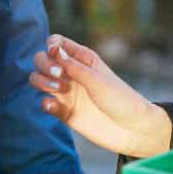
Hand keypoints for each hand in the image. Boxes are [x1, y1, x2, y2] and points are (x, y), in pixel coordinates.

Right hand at [29, 35, 172, 157]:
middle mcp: (72, 74)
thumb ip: (74, 66)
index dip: (51, 45)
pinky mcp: (65, 112)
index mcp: (83, 59)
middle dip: (44, 64)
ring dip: (41, 81)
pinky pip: (46, 104)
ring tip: (57, 89)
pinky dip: (45, 103)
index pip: (57, 43)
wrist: (133, 130)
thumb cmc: (121, 99)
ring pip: (39, 80)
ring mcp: (68, 93)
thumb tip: (53, 48)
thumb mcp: (98, 80)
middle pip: (43, 60)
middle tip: (58, 75)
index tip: (54, 53)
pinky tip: (53, 106)